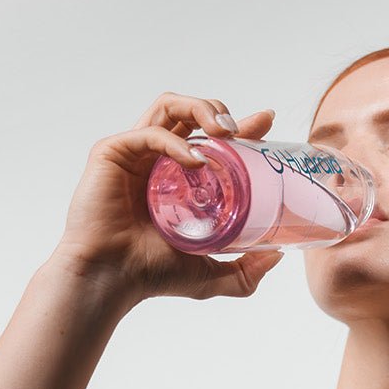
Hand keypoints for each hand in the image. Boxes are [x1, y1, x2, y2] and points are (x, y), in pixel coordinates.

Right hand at [52, 92, 280, 303]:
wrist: (112, 280)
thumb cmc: (149, 275)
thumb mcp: (210, 274)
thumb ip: (245, 272)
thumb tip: (277, 257)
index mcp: (175, 176)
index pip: (209, 136)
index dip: (239, 124)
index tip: (265, 121)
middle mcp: (154, 159)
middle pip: (190, 111)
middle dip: (219, 110)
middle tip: (241, 131)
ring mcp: (132, 153)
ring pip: (169, 107)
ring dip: (201, 109)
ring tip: (224, 132)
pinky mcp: (111, 152)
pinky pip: (150, 134)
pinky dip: (176, 143)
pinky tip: (195, 162)